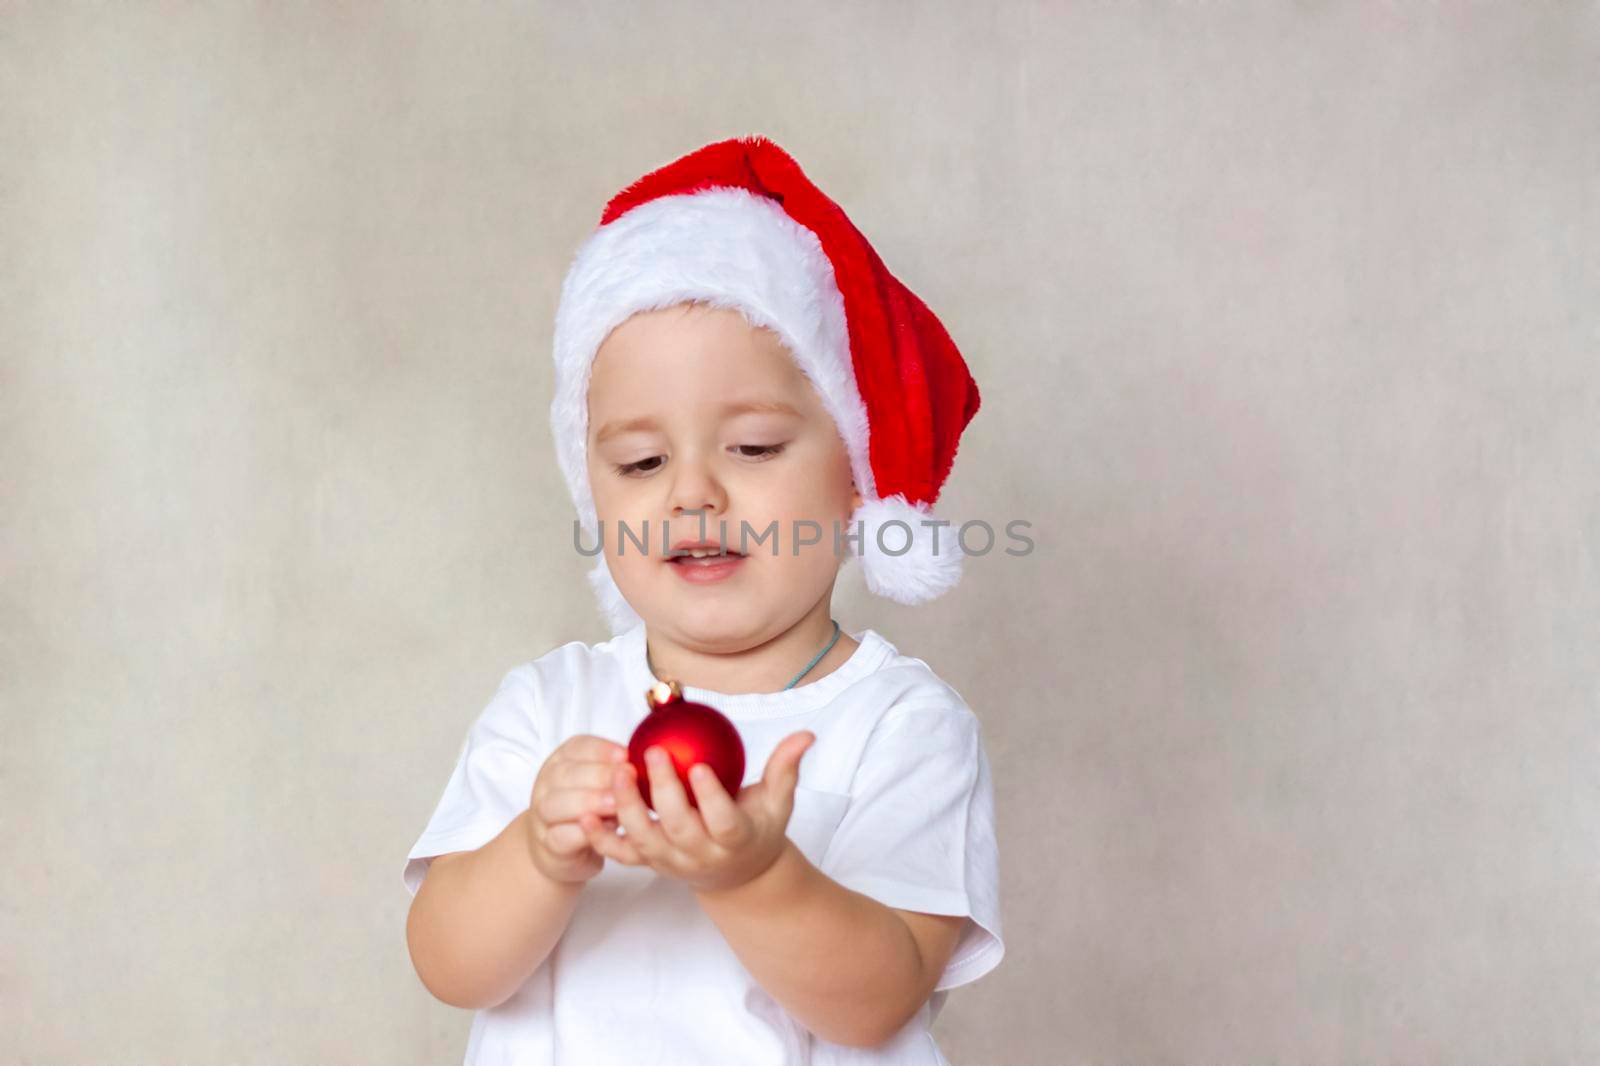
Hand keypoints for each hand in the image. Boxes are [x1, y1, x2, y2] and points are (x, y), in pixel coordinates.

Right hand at [524, 734, 629, 883]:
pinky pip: (560, 836)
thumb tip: (653, 763)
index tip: (626, 755)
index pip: (578, 747)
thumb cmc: (591, 806)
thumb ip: (620, 771)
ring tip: (616, 805)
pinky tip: (603, 832)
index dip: (602, 750)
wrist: (561, 845)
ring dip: (588, 802)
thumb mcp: (604, 783)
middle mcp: (548, 783)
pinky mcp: (548, 843)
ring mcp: (543, 814)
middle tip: (627, 779)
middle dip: (599, 775)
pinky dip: (581, 833)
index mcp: (563, 759)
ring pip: (556, 804)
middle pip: (566, 773)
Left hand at [579, 730, 816, 892]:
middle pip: (679, 828)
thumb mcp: (778, 803)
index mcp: (735, 840)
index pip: (723, 822)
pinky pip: (622, 855)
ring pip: (645, 841)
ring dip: (627, 809)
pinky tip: (584, 812)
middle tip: (653, 753)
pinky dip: (601, 837)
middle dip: (664, 793)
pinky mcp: (650, 865)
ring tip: (618, 772)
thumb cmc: (757, 828)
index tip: (701, 767)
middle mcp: (701, 856)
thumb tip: (806, 734)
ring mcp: (672, 863)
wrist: (738, 876)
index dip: (711, 798)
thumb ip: (786, 768)